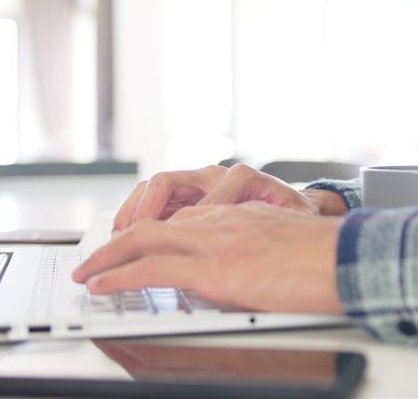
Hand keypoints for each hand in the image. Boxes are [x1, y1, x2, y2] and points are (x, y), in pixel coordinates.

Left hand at [74, 202, 343, 314]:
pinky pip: (152, 267)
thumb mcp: (284, 244)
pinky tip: (102, 286)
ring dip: (107, 257)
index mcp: (239, 214)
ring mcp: (216, 241)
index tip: (134, 248)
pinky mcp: (215, 268)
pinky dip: (119, 275)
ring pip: (143, 238)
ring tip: (87, 274)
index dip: (151, 233)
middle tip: (95, 260)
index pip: (182, 216)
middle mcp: (222, 219)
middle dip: (117, 241)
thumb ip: (255, 250)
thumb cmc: (331, 258)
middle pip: (154, 220)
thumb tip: (240, 275)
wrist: (351, 259)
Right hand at [113, 164, 318, 231]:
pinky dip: (138, 215)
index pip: (203, 193)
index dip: (182, 219)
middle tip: (127, 237)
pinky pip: (155, 197)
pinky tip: (129, 236)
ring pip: (155, 187)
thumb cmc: (295, 216)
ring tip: (119, 238)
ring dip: (134, 212)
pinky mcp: (190, 195)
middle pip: (166, 182)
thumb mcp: (292, 221)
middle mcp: (217, 176)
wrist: (297, 206)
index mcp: (242, 179)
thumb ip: (272, 226)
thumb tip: (252, 240)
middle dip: (143, 211)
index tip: (168, 242)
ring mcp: (200, 183)